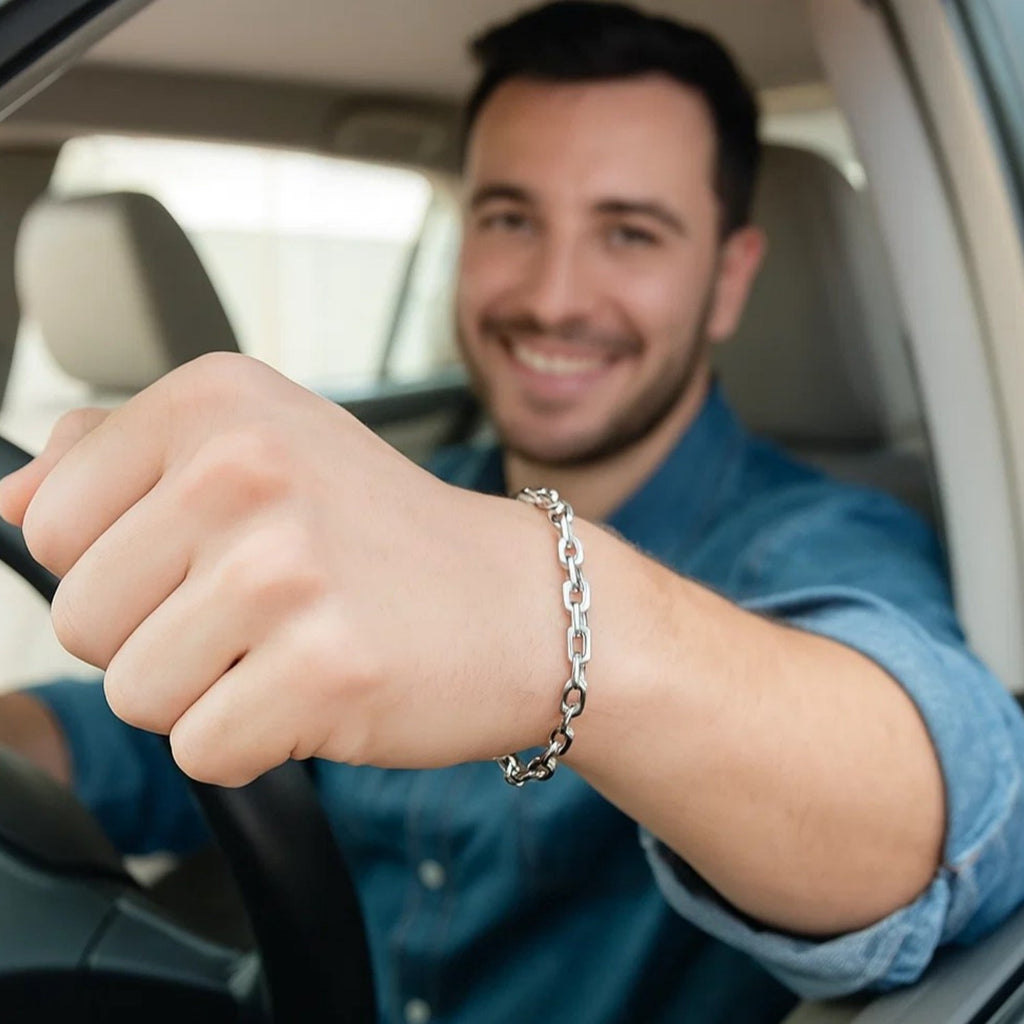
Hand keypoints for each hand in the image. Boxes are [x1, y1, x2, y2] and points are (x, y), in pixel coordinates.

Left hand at [0, 354, 561, 785]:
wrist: (522, 603)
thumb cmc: (390, 536)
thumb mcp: (266, 444)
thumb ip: (123, 455)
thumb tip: (9, 495)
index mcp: (218, 401)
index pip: (47, 520)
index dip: (119, 565)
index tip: (206, 558)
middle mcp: (246, 469)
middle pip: (81, 616)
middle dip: (160, 635)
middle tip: (264, 610)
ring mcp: (285, 570)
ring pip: (134, 693)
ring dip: (209, 691)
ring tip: (298, 644)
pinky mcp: (322, 670)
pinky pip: (203, 749)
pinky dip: (255, 741)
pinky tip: (324, 689)